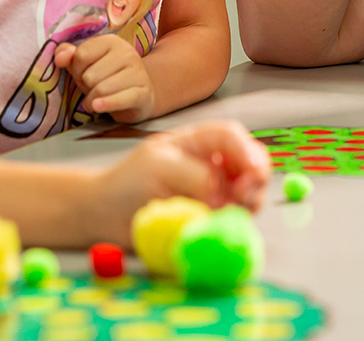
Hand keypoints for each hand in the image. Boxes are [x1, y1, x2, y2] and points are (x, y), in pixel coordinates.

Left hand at [56, 35, 154, 123]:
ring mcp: (138, 73)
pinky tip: (98, 107)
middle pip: (89, 75)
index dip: (76, 69)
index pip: (81, 55)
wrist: (139, 94)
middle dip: (86, 87)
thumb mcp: (85, 65)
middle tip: (94, 88)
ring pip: (101, 90)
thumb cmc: (107, 77)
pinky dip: (106, 105)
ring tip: (97, 100)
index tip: (85, 73)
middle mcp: (127, 53)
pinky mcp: (143, 93)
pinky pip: (120, 100)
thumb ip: (68, 56)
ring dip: (92, 100)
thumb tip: (60, 58)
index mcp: (112, 41)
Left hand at [92, 120, 272, 245]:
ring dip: (248, 202)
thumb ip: (192, 175)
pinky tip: (218, 225)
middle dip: (255, 178)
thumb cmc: (128, 181)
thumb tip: (221, 195)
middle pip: (251, 163)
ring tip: (228, 213)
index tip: (254, 173)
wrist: (107, 215)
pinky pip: (235, 218)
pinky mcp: (213, 218)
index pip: (231, 137)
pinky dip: (234, 222)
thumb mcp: (157, 166)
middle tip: (244, 197)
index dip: (247, 152)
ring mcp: (217, 191)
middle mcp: (214, 163)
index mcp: (198, 141)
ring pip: (249, 193)